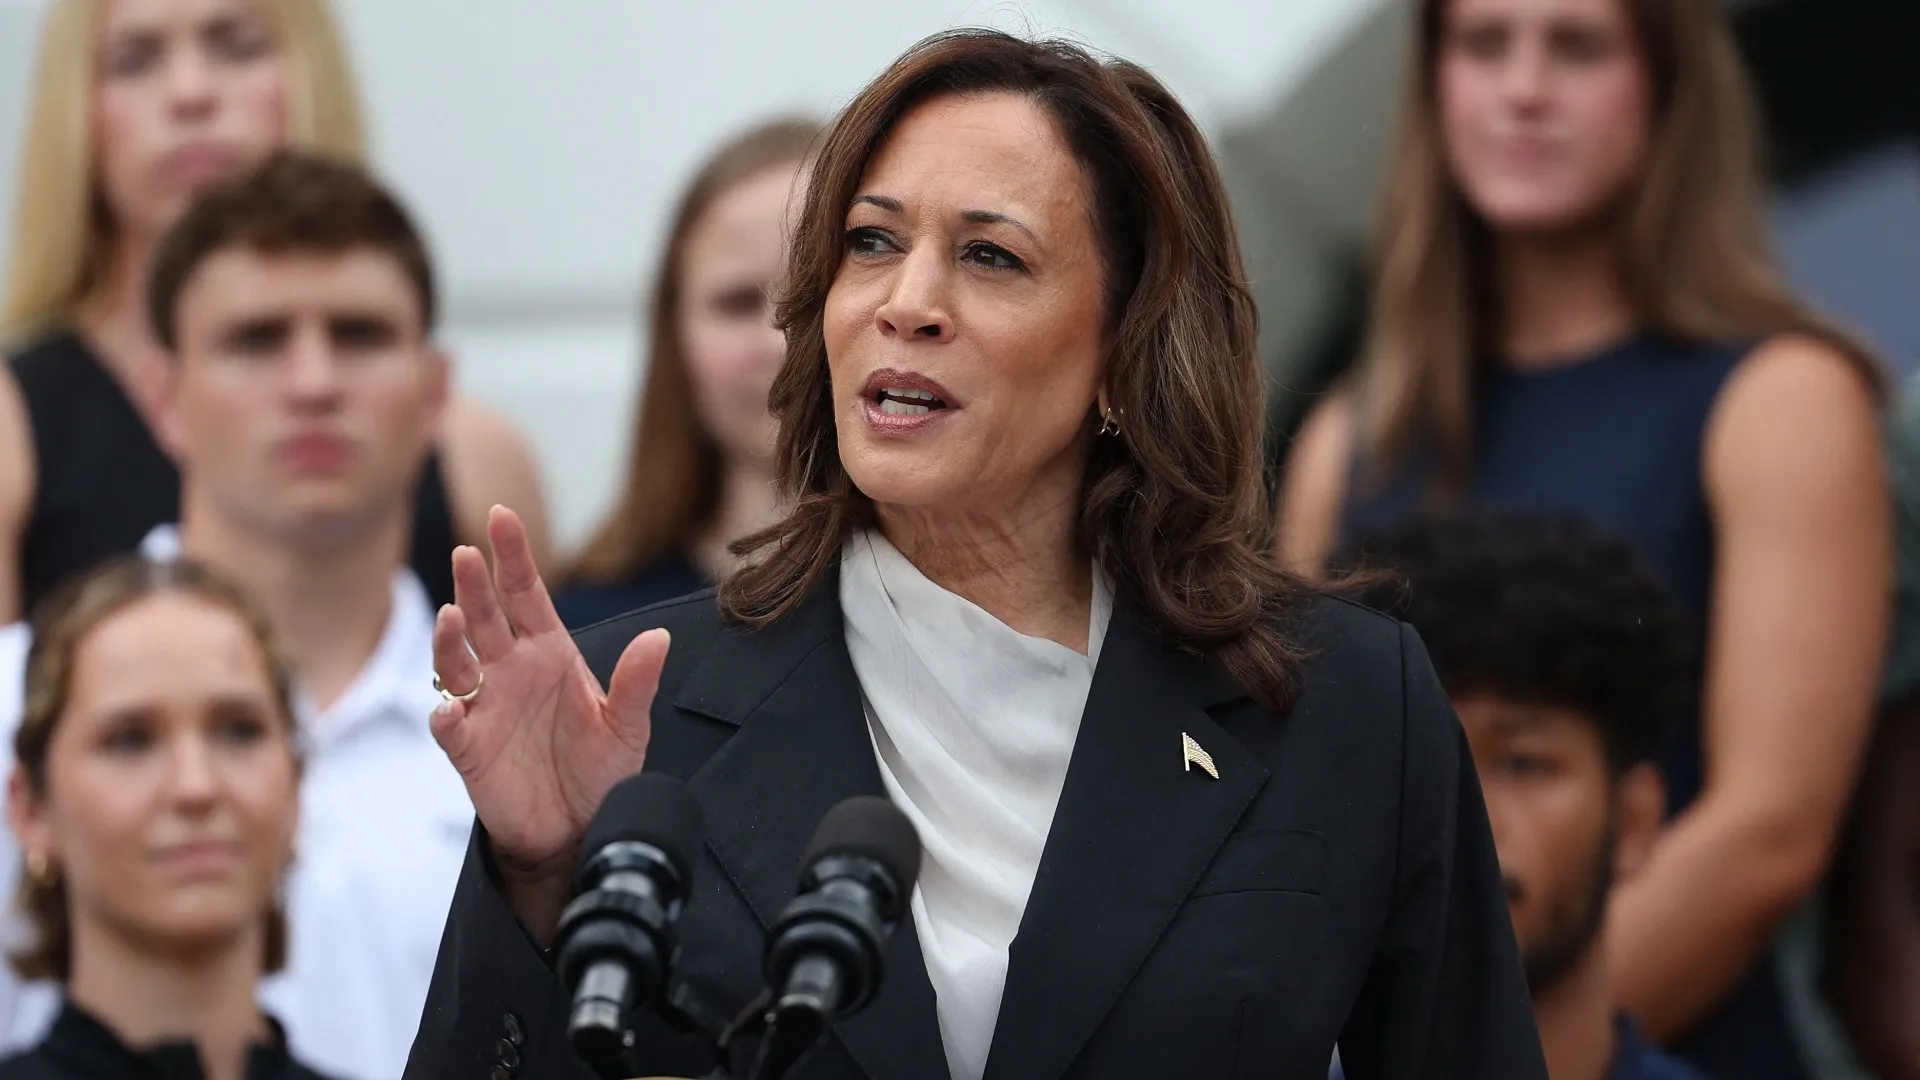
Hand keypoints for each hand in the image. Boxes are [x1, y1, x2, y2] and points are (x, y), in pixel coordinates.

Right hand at [429, 505, 667, 937]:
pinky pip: (452, 728)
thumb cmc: (600, 770)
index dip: (513, 557)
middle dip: (475, 585)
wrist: (580, 828)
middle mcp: (511, 672)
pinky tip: (450, 707)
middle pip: (487, 618)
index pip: (526, 595)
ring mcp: (487, 708)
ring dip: (450, 641)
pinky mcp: (471, 751)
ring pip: (456, 664)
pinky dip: (446, 715)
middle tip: (467, 553)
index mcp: (550, 654)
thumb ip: (637, 681)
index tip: (501, 515)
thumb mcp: (628, 726)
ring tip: (453, 617)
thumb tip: (659, 636)